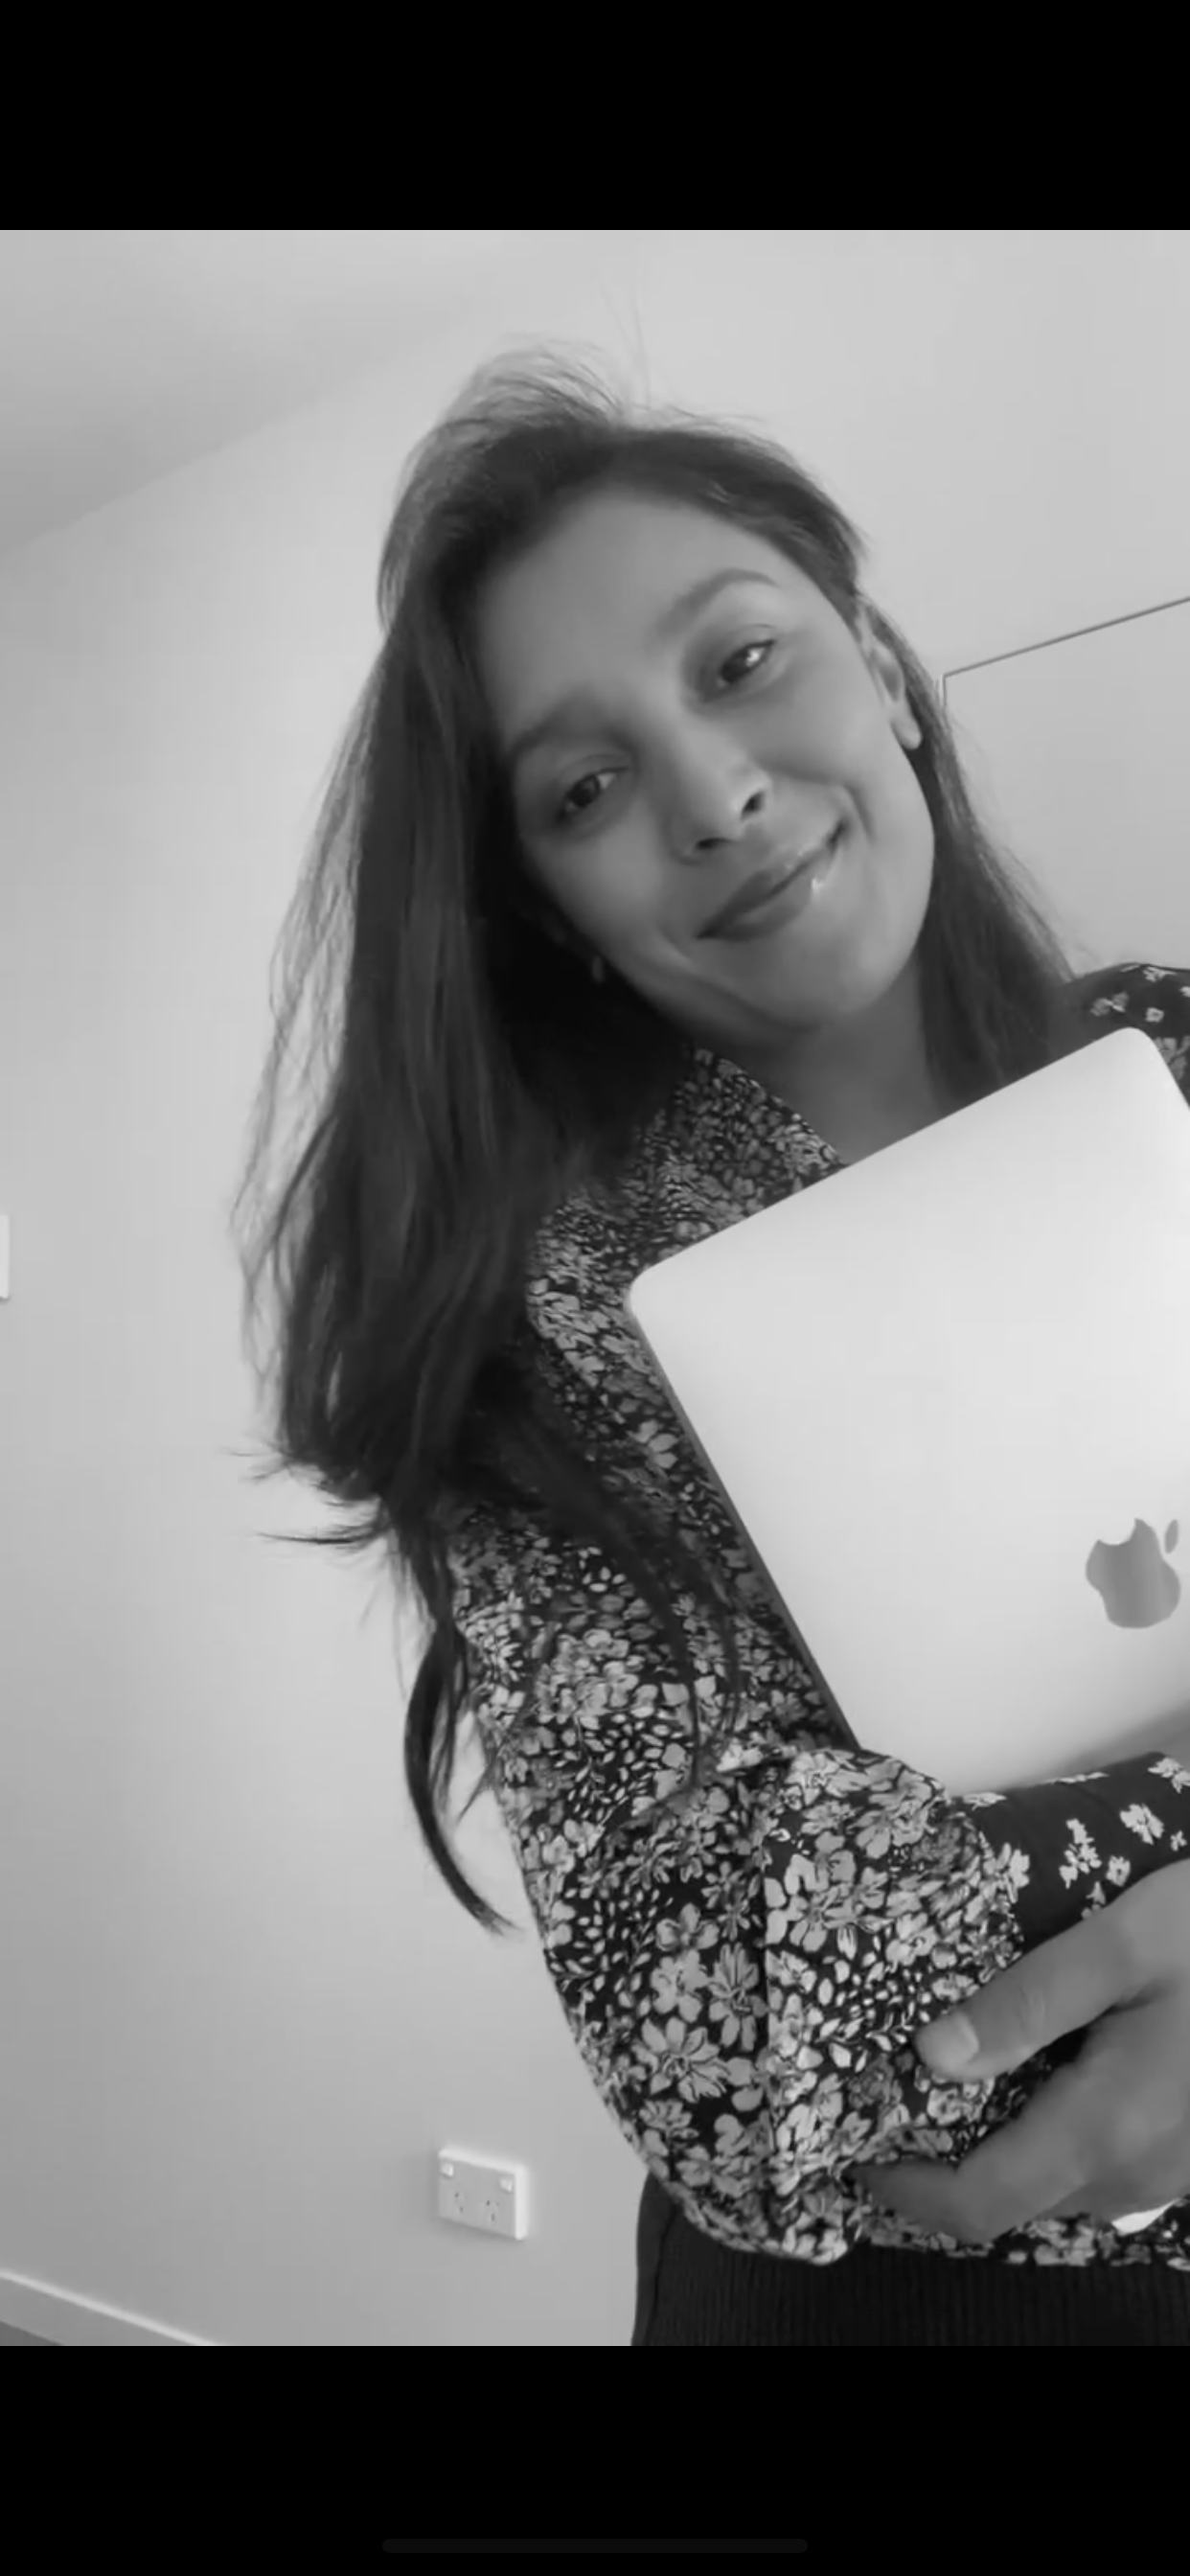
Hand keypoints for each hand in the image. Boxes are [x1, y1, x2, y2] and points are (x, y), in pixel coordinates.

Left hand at [853, 1855, 1189, 2243]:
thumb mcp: (1123, 1943)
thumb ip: (1026, 2002)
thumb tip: (932, 2056)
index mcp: (1107, 2130)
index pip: (978, 2203)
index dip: (904, 2188)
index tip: (854, 2145)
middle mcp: (1137, 2175)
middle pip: (1011, 2202)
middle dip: (942, 2164)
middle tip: (890, 2094)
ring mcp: (1171, 2174)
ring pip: (1055, 2187)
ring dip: (996, 2149)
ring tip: (949, 2075)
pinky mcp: (1188, 2153)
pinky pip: (1097, 2167)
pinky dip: (1046, 2136)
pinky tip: (1032, 2071)